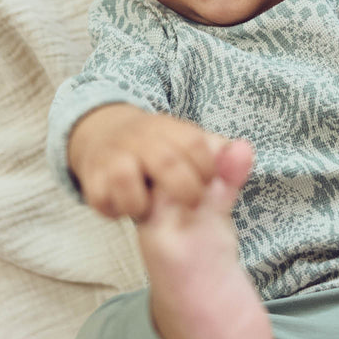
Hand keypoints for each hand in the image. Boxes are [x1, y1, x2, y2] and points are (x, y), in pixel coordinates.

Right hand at [68, 103, 235, 220]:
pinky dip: (115, 210)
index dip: (209, 169)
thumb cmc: (160, 149)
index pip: (196, 145)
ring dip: (142, 202)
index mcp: (170, 129)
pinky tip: (126, 209)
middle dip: (185, 190)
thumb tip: (245, 150)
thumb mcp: (191, 148)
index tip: (209, 183)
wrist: (104, 132)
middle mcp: (141, 139)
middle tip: (191, 205)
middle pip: (165, 162)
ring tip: (150, 209)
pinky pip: (101, 198)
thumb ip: (223, 160)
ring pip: (125, 178)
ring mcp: (114, 157)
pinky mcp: (92, 177)